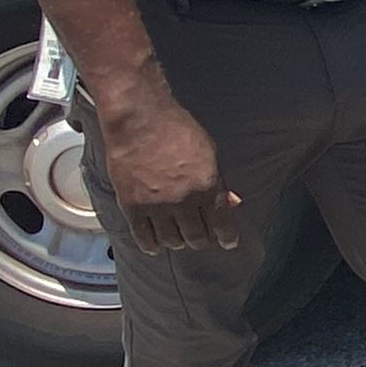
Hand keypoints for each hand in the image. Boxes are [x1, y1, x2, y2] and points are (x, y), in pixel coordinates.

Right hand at [98, 102, 240, 252]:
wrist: (139, 120)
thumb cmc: (177, 129)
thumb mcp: (209, 151)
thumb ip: (219, 180)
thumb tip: (232, 202)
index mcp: (206, 186)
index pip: (221, 222)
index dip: (227, 237)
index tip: (228, 243)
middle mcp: (183, 201)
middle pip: (196, 236)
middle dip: (201, 239)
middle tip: (200, 237)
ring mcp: (157, 205)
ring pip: (171, 240)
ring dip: (178, 241)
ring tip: (178, 237)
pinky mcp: (132, 206)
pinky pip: (143, 236)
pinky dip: (151, 245)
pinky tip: (155, 246)